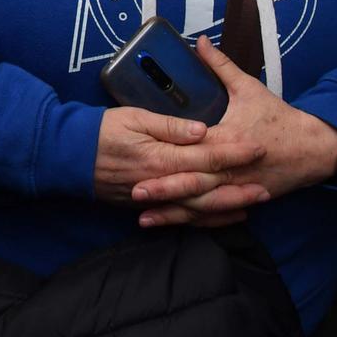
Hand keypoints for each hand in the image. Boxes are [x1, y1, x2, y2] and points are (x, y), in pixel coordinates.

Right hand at [94, 104, 266, 219]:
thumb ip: (170, 125)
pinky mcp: (148, 205)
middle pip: (210, 187)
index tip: (258, 148)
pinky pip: (183, 217)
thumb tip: (202, 130)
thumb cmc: (101, 130)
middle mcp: (163, 182)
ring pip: (200, 207)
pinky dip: (206, 219)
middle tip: (268, 187)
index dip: (235, 153)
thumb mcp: (134, 117)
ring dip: (228, 206)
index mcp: (162, 157)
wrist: (68, 156)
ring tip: (253, 204)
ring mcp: (156, 198)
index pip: (208, 156)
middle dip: (240, 187)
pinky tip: (223, 216)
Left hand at [131, 38, 336, 225]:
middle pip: (193, 184)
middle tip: (133, 193)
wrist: (314, 148)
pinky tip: (171, 223)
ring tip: (143, 218)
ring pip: (200, 206)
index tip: (141, 161)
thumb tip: (198, 42)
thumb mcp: (249, 88)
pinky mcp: (242, 199)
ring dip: (173, 213)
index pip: (194, 151)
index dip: (168, 158)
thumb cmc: (278, 117)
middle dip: (163, 191)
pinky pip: (214, 214)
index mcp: (228, 140)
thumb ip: (220, 66)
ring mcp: (237, 189)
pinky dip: (193, 220)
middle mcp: (231, 169)